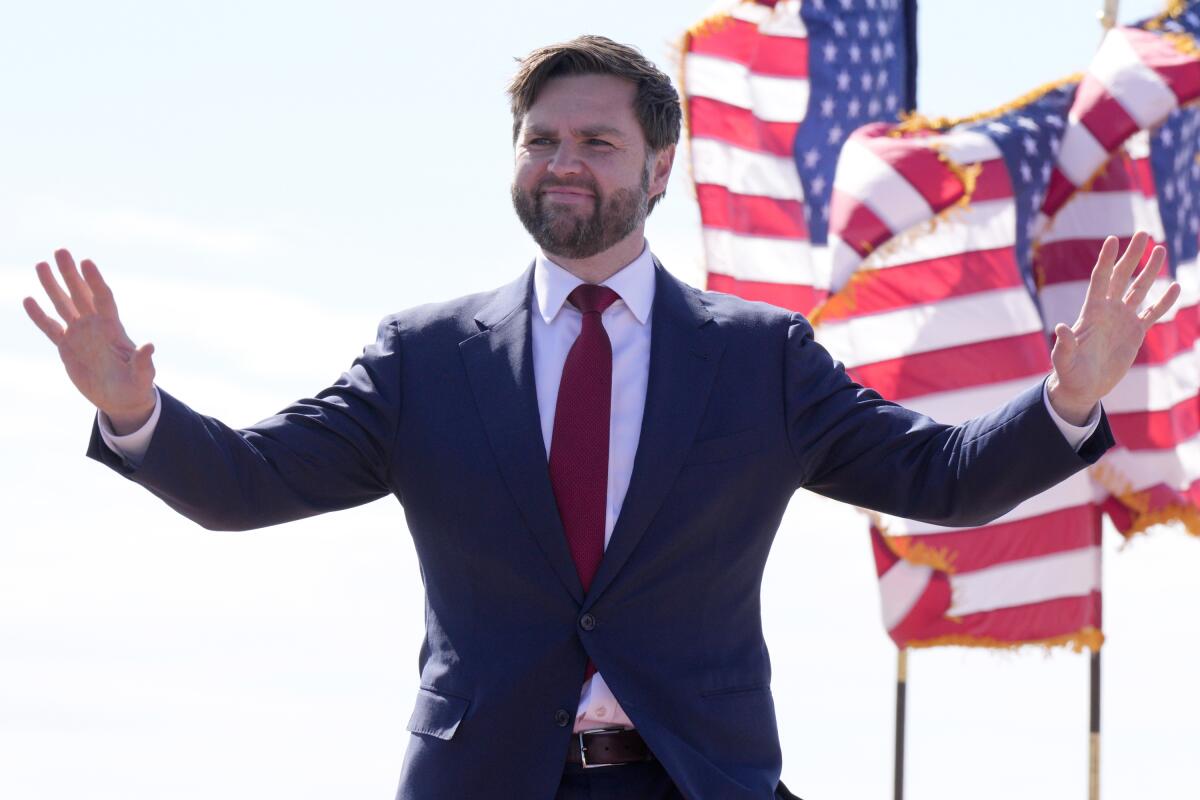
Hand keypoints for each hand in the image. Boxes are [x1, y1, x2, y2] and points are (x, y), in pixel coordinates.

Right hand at [23, 249, 156, 433]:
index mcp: (114, 329)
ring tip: (41, 264)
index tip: (86, 262)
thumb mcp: (142, 376)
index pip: (103, 298)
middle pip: (81, 294)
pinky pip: (50, 328)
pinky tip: (28, 300)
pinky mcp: (67, 347)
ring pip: (64, 305)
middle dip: (71, 274)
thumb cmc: (136, 387)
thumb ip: (143, 362)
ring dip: (53, 286)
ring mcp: (80, 335)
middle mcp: (95, 327)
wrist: (122, 399)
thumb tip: (149, 346)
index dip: (95, 281)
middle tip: (60, 250)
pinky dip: (39, 315)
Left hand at [1047, 231, 1180, 424]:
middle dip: (1132, 255)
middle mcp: (1108, 311)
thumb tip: (1060, 327)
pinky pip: (1153, 313)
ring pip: (1139, 289)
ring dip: (1150, 270)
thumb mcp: (1064, 360)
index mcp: (1091, 312)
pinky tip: (1175, 286)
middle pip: (1122, 277)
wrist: (1083, 387)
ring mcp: (1123, 320)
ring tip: (1160, 249)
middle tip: (1143, 233)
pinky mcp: (1135, 333)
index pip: (1100, 279)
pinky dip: (1164, 301)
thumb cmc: (1068, 373)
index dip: (1106, 260)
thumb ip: (1064, 344)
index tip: (1113, 238)